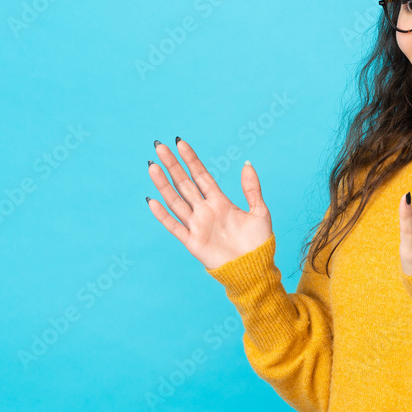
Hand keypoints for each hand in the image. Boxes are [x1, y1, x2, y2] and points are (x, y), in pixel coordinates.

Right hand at [146, 138, 272, 270]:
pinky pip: (174, 226)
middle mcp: (205, 211)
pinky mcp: (192, 242)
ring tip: (152, 167)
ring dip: (164, 184)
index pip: (202, 176)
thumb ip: (252, 189)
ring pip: (176, 201)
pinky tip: (152, 200)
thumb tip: (247, 164)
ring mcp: (197, 226)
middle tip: (160, 147)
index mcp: (220, 202)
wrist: (254, 269)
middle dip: (173, 165)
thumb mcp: (260, 212)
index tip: (180, 143)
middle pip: (185, 184)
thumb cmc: (259, 243)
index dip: (191, 160)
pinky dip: (163, 215)